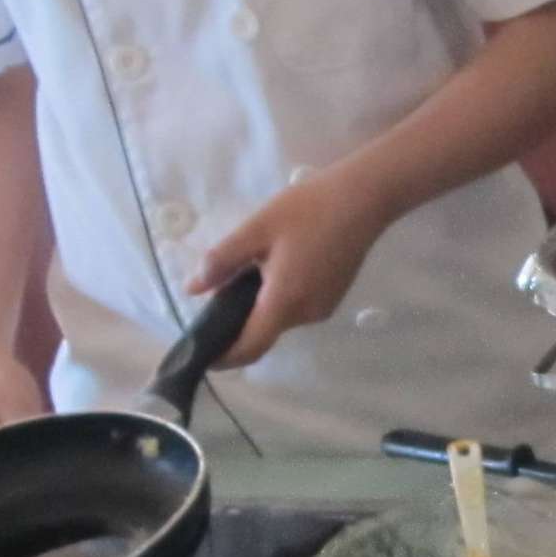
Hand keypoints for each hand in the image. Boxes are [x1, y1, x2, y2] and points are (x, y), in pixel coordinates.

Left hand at [188, 166, 392, 368]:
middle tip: (220, 287)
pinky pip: (297, 308)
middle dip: (239, 321)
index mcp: (284, 301)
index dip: (224, 357)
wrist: (363, 199)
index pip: (249, 347)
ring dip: (261, 305)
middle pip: (264, 332)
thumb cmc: (308, 209)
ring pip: (280, 318)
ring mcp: (323, 308)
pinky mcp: (333, 298)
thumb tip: (192, 289)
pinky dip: (280, 298)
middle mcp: (305, 314)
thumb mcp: (256, 229)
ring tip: (251, 268)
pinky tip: (278, 266)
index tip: (202, 354)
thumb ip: (221, 261)